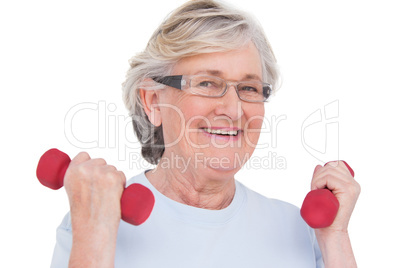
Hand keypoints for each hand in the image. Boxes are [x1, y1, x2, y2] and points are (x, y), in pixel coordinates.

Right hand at [64, 152, 125, 267]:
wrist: (92, 229)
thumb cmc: (85, 216)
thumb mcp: (74, 193)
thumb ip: (79, 180)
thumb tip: (91, 173)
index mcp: (71, 172)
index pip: (84, 155)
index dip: (90, 163)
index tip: (93, 174)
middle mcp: (84, 170)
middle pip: (101, 162)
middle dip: (104, 173)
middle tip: (100, 192)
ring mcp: (100, 173)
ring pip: (112, 169)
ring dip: (113, 179)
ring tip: (106, 196)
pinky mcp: (113, 178)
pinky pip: (121, 175)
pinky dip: (122, 184)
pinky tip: (114, 195)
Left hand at [311, 161, 359, 231]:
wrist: (330, 231)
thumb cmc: (326, 215)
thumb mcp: (322, 191)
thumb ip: (322, 179)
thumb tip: (319, 166)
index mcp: (350, 182)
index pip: (336, 164)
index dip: (323, 171)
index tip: (318, 184)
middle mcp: (353, 183)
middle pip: (331, 165)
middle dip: (318, 175)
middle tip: (315, 190)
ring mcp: (352, 186)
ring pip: (328, 170)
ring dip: (317, 180)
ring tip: (317, 192)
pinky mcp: (348, 190)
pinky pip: (329, 177)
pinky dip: (318, 183)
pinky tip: (319, 192)